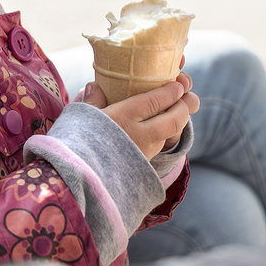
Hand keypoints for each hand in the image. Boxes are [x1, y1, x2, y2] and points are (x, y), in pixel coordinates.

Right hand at [83, 68, 199, 160]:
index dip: (171, 91)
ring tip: (180, 111)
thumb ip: (92, 100)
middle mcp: (139, 135)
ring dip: (178, 122)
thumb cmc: (75, 144)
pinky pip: (160, 147)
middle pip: (173, 120)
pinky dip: (166, 136)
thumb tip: (94, 85)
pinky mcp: (141, 167)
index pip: (156, 101)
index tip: (177, 84)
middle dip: (185, 107)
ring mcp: (143, 153)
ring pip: (170, 135)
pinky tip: (161, 130)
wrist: (77, 181)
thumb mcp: (80, 117)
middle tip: (190, 96)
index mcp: (124, 117)